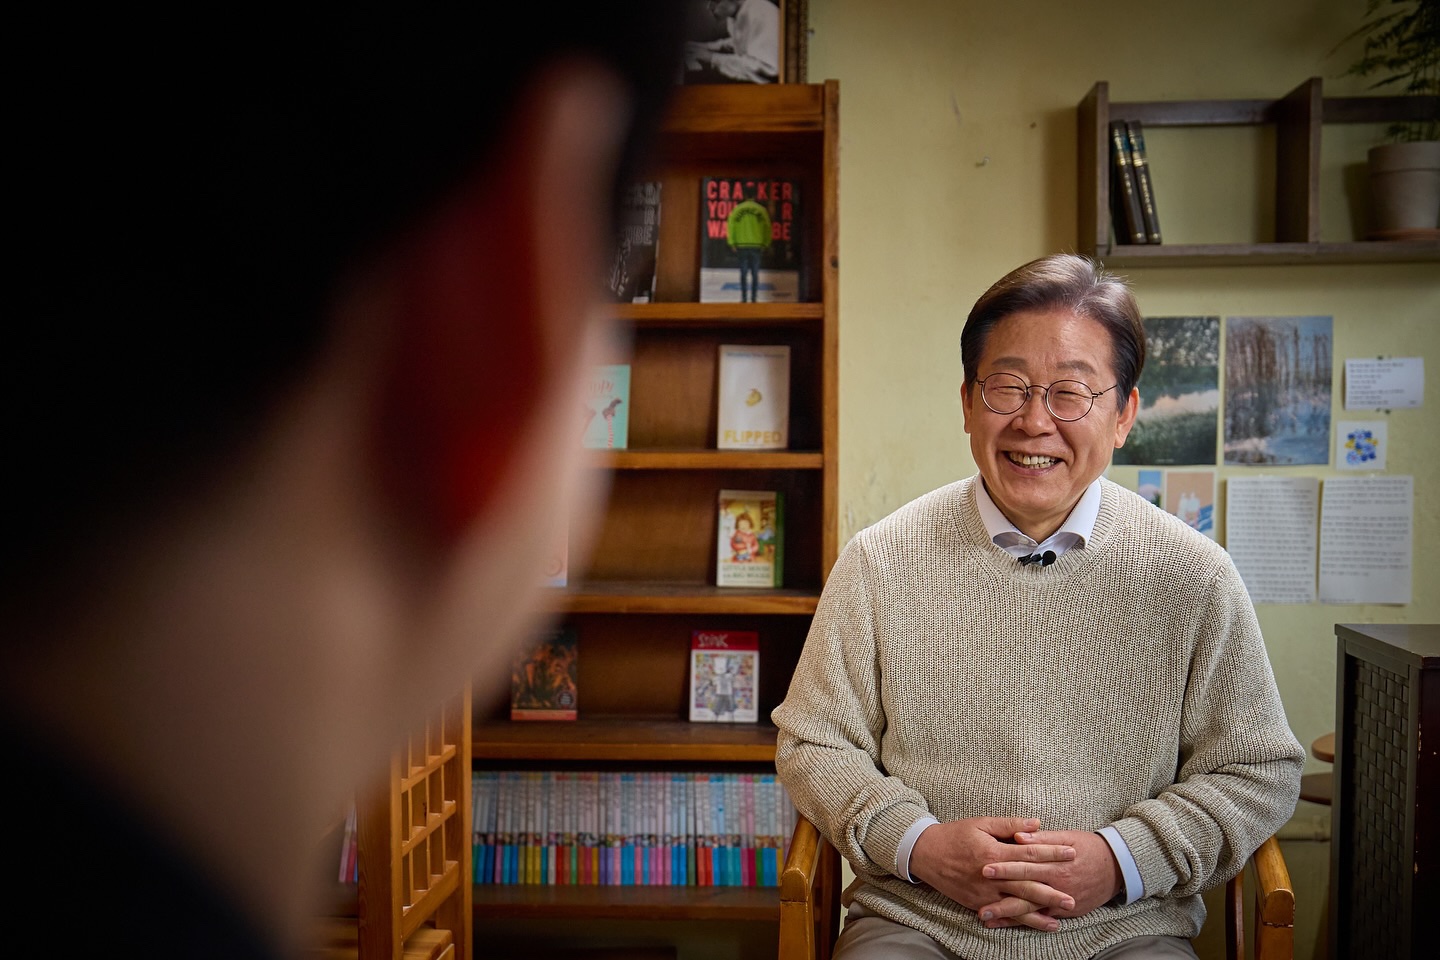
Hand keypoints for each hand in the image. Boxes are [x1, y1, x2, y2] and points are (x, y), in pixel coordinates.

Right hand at [907, 817, 1076, 931]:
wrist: (925, 854)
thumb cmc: (955, 835)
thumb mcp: (981, 823)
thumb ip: (1009, 825)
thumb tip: (1036, 823)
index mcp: (993, 852)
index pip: (1029, 853)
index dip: (1052, 853)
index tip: (1072, 853)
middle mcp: (990, 876)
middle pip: (1027, 884)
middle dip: (1052, 891)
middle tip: (1073, 896)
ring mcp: (984, 893)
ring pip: (1017, 904)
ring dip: (1041, 911)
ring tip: (1062, 915)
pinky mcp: (978, 903)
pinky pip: (1004, 914)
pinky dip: (1022, 920)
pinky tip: (1038, 923)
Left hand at [976, 829, 1122, 927]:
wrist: (1116, 867)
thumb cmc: (1088, 847)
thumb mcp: (1067, 836)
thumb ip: (1041, 838)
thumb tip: (1018, 834)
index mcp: (1055, 863)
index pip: (1025, 865)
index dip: (1004, 867)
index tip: (984, 868)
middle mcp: (1057, 884)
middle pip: (1024, 892)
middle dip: (1001, 898)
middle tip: (979, 902)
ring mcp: (1061, 901)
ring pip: (1031, 910)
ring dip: (1008, 916)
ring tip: (986, 918)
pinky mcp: (1066, 912)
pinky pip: (1042, 919)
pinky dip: (1024, 922)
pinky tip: (1006, 924)